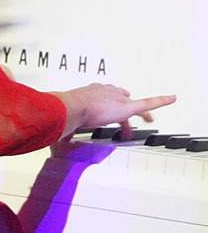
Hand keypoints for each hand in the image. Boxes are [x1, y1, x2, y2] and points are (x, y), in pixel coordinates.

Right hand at [51, 84, 176, 139]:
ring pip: (133, 103)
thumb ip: (67, 131)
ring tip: (148, 119)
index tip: (106, 109)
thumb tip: (62, 141)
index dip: (107, 103)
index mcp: (90, 92)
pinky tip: (171, 98)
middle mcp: (104, 91)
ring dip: (140, 112)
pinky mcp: (127, 107)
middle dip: (124, 106)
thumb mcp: (67, 122)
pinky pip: (148, 103)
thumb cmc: (65, 113)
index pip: (103, 95)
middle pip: (120, 97)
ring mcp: (116, 98)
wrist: (71, 107)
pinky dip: (161, 101)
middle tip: (125, 120)